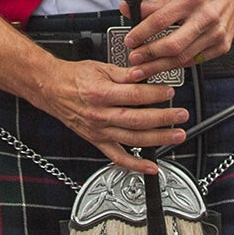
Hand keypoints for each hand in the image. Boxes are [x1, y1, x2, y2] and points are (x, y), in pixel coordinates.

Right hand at [42, 59, 187, 173]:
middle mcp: (100, 115)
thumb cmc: (75, 77)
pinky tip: (151, 167)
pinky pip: (117, 157)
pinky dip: (135, 165)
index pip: (134, 96)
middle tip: (181, 115)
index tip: (169, 91)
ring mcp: (99, 131)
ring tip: (177, 135)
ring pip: (132, 140)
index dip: (155, 94)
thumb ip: (125, 73)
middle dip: (163, 118)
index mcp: (101, 93)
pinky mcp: (97, 141)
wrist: (52, 89)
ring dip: (158, 139)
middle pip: (137, 120)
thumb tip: (146, 73)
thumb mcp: (100, 67)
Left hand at [124, 0, 233, 71]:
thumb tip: (129, 9)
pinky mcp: (222, 46)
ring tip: (145, 68)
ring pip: (183, 57)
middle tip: (135, 59)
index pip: (160, 20)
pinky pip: (195, 61)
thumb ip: (154, 5)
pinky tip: (166, 65)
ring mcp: (216, 33)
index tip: (130, 40)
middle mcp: (206, 16)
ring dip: (160, 66)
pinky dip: (178, 64)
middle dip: (150, 55)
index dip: (142, 33)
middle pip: (173, 44)